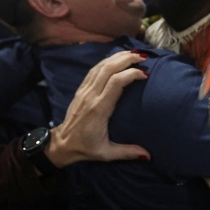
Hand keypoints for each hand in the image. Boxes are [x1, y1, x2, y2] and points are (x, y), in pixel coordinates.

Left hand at [45, 51, 150, 167]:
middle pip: (108, 69)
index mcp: (99, 109)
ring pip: (100, 66)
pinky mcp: (81, 90)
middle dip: (126, 59)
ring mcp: (84, 91)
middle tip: (143, 57)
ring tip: (133, 53)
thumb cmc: (85, 148)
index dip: (131, 74)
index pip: (116, 83)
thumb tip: (148, 155)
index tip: (145, 74)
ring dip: (117, 57)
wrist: (61, 144)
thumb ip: (127, 152)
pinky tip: (116, 58)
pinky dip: (107, 61)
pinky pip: (94, 70)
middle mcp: (91, 96)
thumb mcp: (106, 153)